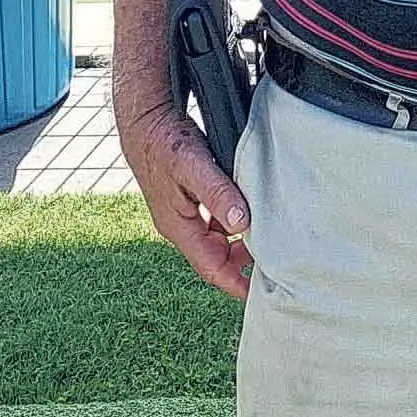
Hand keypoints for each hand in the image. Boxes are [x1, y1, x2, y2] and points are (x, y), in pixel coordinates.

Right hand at [116, 98, 252, 299]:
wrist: (143, 121)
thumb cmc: (164, 142)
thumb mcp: (192, 166)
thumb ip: (217, 193)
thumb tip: (241, 223)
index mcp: (177, 226)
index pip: (209, 267)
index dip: (234, 283)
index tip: (258, 295)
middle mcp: (180, 224)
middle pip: (214, 257)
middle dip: (240, 264)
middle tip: (273, 263)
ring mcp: (183, 212)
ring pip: (215, 239)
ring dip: (238, 243)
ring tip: (267, 238)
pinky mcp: (188, 198)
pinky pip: (214, 221)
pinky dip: (233, 223)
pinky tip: (250, 212)